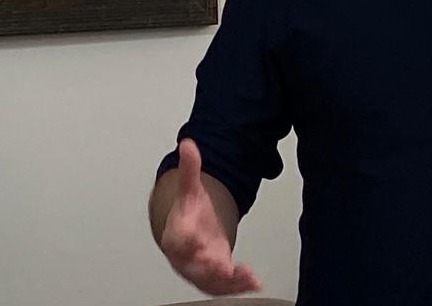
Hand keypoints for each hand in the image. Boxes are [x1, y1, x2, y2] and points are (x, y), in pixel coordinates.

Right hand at [158, 139, 261, 294]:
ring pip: (211, 280)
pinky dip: (239, 286)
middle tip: (222, 267)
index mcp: (177, 233)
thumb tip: (187, 144)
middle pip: (193, 265)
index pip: (178, 238)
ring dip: (228, 281)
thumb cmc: (188, 214)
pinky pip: (224, 286)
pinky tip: (254, 282)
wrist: (189, 234)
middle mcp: (187, 256)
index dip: (186, 240)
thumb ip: (189, 168)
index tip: (196, 240)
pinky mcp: (215, 278)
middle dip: (207, 267)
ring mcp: (201, 269)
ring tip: (247, 277)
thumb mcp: (190, 189)